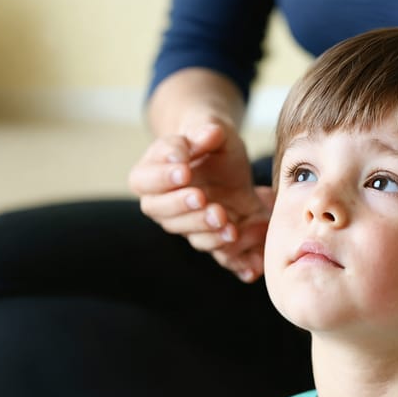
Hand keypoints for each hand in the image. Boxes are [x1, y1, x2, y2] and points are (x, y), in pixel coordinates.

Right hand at [129, 119, 271, 281]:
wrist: (225, 161)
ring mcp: (188, 224)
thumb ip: (208, 130)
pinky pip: (220, 254)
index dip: (162, 177)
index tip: (183, 171)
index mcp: (152, 173)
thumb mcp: (214, 129)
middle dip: (184, 208)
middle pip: (163, 212)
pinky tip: (251, 267)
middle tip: (203, 199)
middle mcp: (164, 204)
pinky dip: (235, 261)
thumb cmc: (211, 141)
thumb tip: (209, 133)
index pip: (146, 179)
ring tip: (228, 223)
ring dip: (208, 232)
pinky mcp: (213, 238)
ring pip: (190, 235)